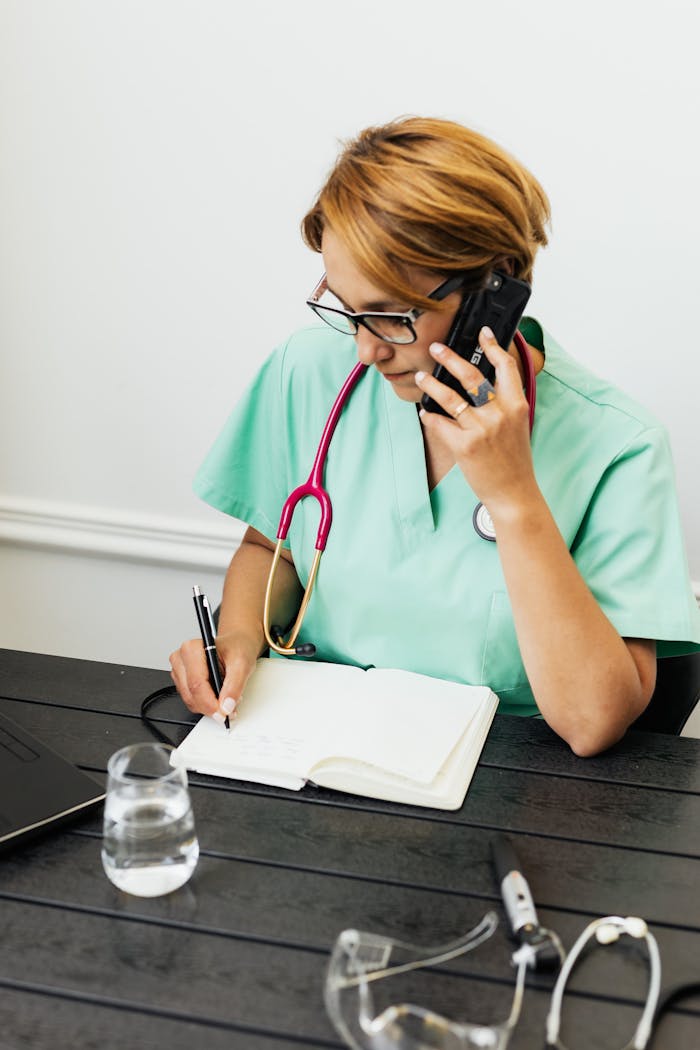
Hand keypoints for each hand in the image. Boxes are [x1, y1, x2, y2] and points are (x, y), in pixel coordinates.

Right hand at [169, 629, 258, 722]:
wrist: (236, 644)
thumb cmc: (237, 648)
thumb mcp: (242, 664)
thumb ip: (234, 686)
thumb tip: (226, 705)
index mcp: (192, 649)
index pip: (196, 683)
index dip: (210, 702)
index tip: (223, 712)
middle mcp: (181, 658)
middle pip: (191, 694)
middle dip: (211, 706)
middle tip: (229, 708)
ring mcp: (179, 671)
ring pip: (189, 700)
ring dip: (208, 706)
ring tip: (225, 698)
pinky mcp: (181, 681)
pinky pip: (191, 700)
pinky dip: (205, 704)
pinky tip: (217, 696)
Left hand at [416, 326, 536, 515]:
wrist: (513, 492)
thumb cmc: (514, 461)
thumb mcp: (518, 425)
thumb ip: (504, 404)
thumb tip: (482, 385)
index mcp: (516, 405)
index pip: (506, 367)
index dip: (493, 346)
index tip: (482, 334)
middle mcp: (499, 414)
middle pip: (471, 376)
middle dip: (450, 358)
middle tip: (436, 348)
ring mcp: (481, 429)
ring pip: (449, 397)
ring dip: (431, 384)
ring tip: (421, 376)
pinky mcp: (464, 446)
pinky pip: (439, 423)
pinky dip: (429, 416)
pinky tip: (424, 412)